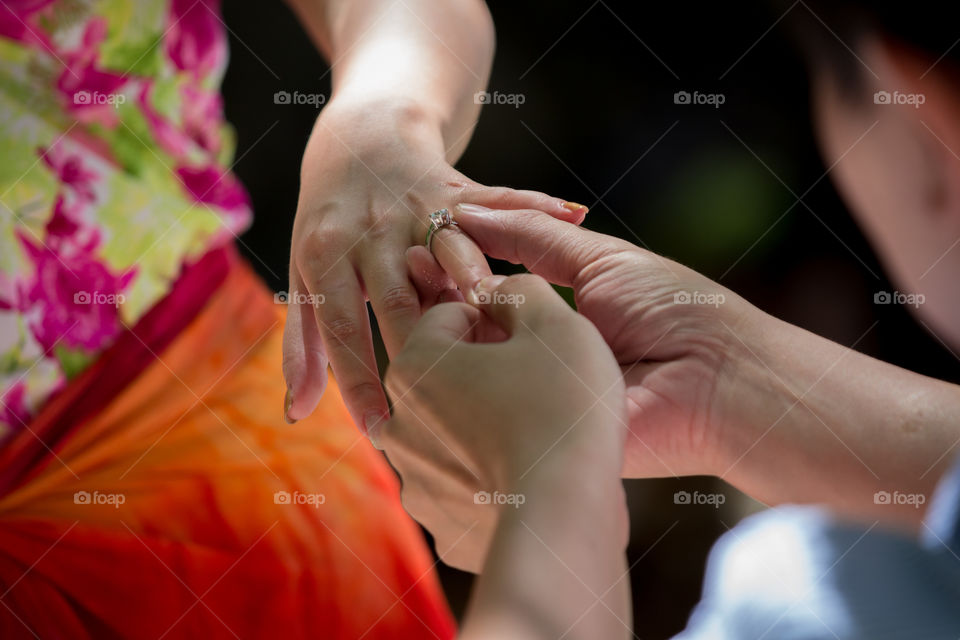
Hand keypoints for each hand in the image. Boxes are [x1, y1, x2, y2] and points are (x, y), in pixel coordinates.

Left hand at [281, 97, 586, 434]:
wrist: (358, 140)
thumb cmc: (330, 223)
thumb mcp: (308, 275)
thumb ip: (306, 344)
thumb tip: (297, 414)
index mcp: (328, 258)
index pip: (343, 328)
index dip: (358, 380)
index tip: (380, 429)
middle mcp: (371, 234)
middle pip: (396, 297)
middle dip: (418, 347)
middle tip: (450, 401)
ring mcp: (414, 208)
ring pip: (448, 250)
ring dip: (474, 280)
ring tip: (507, 324)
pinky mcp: (455, 187)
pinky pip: (498, 198)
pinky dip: (532, 204)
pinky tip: (573, 214)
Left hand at [381, 274, 625, 571]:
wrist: (566, 517)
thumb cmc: (562, 410)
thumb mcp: (557, 325)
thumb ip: (523, 290)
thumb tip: (503, 288)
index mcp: (415, 364)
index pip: (448, 315)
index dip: (494, 315)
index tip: (527, 335)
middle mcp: (399, 421)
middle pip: (444, 373)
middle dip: (483, 368)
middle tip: (535, 378)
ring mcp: (414, 478)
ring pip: (450, 429)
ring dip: (481, 420)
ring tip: (534, 428)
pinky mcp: (438, 520)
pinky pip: (462, 480)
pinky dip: (485, 472)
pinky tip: (525, 471)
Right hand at [440, 204, 758, 478]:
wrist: (717, 380)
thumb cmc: (673, 310)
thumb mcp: (599, 260)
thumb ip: (533, 237)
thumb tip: (469, 213)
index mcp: (550, 315)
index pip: (484, 289)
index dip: (452, 267)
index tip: (419, 246)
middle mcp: (532, 356)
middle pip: (468, 327)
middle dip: (437, 298)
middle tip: (403, 269)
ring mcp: (529, 398)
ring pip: (466, 367)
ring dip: (441, 335)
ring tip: (411, 299)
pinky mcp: (531, 435)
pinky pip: (484, 409)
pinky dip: (456, 380)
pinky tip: (426, 350)